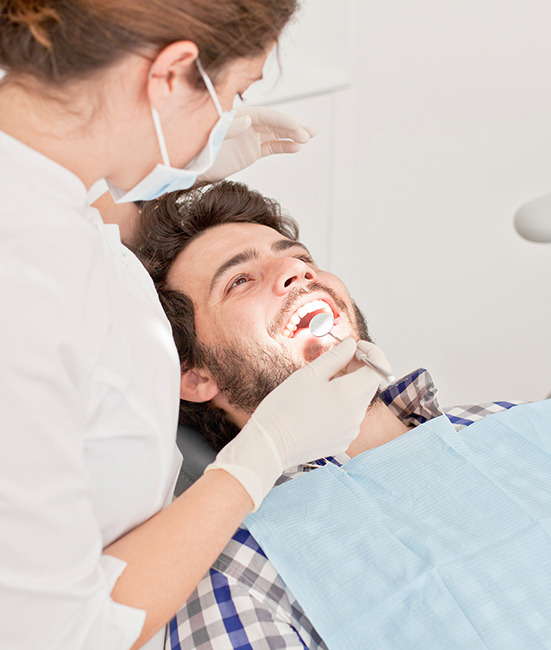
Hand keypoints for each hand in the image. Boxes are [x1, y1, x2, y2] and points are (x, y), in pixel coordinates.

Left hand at [199, 106, 315, 181]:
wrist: (192, 167)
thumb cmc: (199, 148)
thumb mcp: (212, 136)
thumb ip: (229, 128)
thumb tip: (247, 120)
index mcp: (238, 115)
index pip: (265, 115)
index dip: (281, 120)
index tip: (296, 126)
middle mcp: (246, 124)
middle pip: (273, 123)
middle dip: (292, 128)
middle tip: (308, 134)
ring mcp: (250, 137)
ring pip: (276, 134)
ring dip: (293, 135)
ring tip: (309, 137)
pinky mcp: (251, 151)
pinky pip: (271, 147)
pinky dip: (284, 146)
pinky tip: (296, 148)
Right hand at [205, 338, 390, 508]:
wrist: (269, 445)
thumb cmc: (284, 409)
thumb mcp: (309, 374)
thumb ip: (336, 356)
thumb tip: (350, 345)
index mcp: (350, 396)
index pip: (379, 369)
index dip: (371, 352)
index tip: (356, 346)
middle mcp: (356, 416)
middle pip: (368, 384)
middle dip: (357, 367)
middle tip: (335, 359)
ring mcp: (350, 431)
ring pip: (358, 399)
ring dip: (347, 385)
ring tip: (321, 382)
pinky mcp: (342, 440)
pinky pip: (349, 415)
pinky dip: (341, 403)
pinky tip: (319, 401)